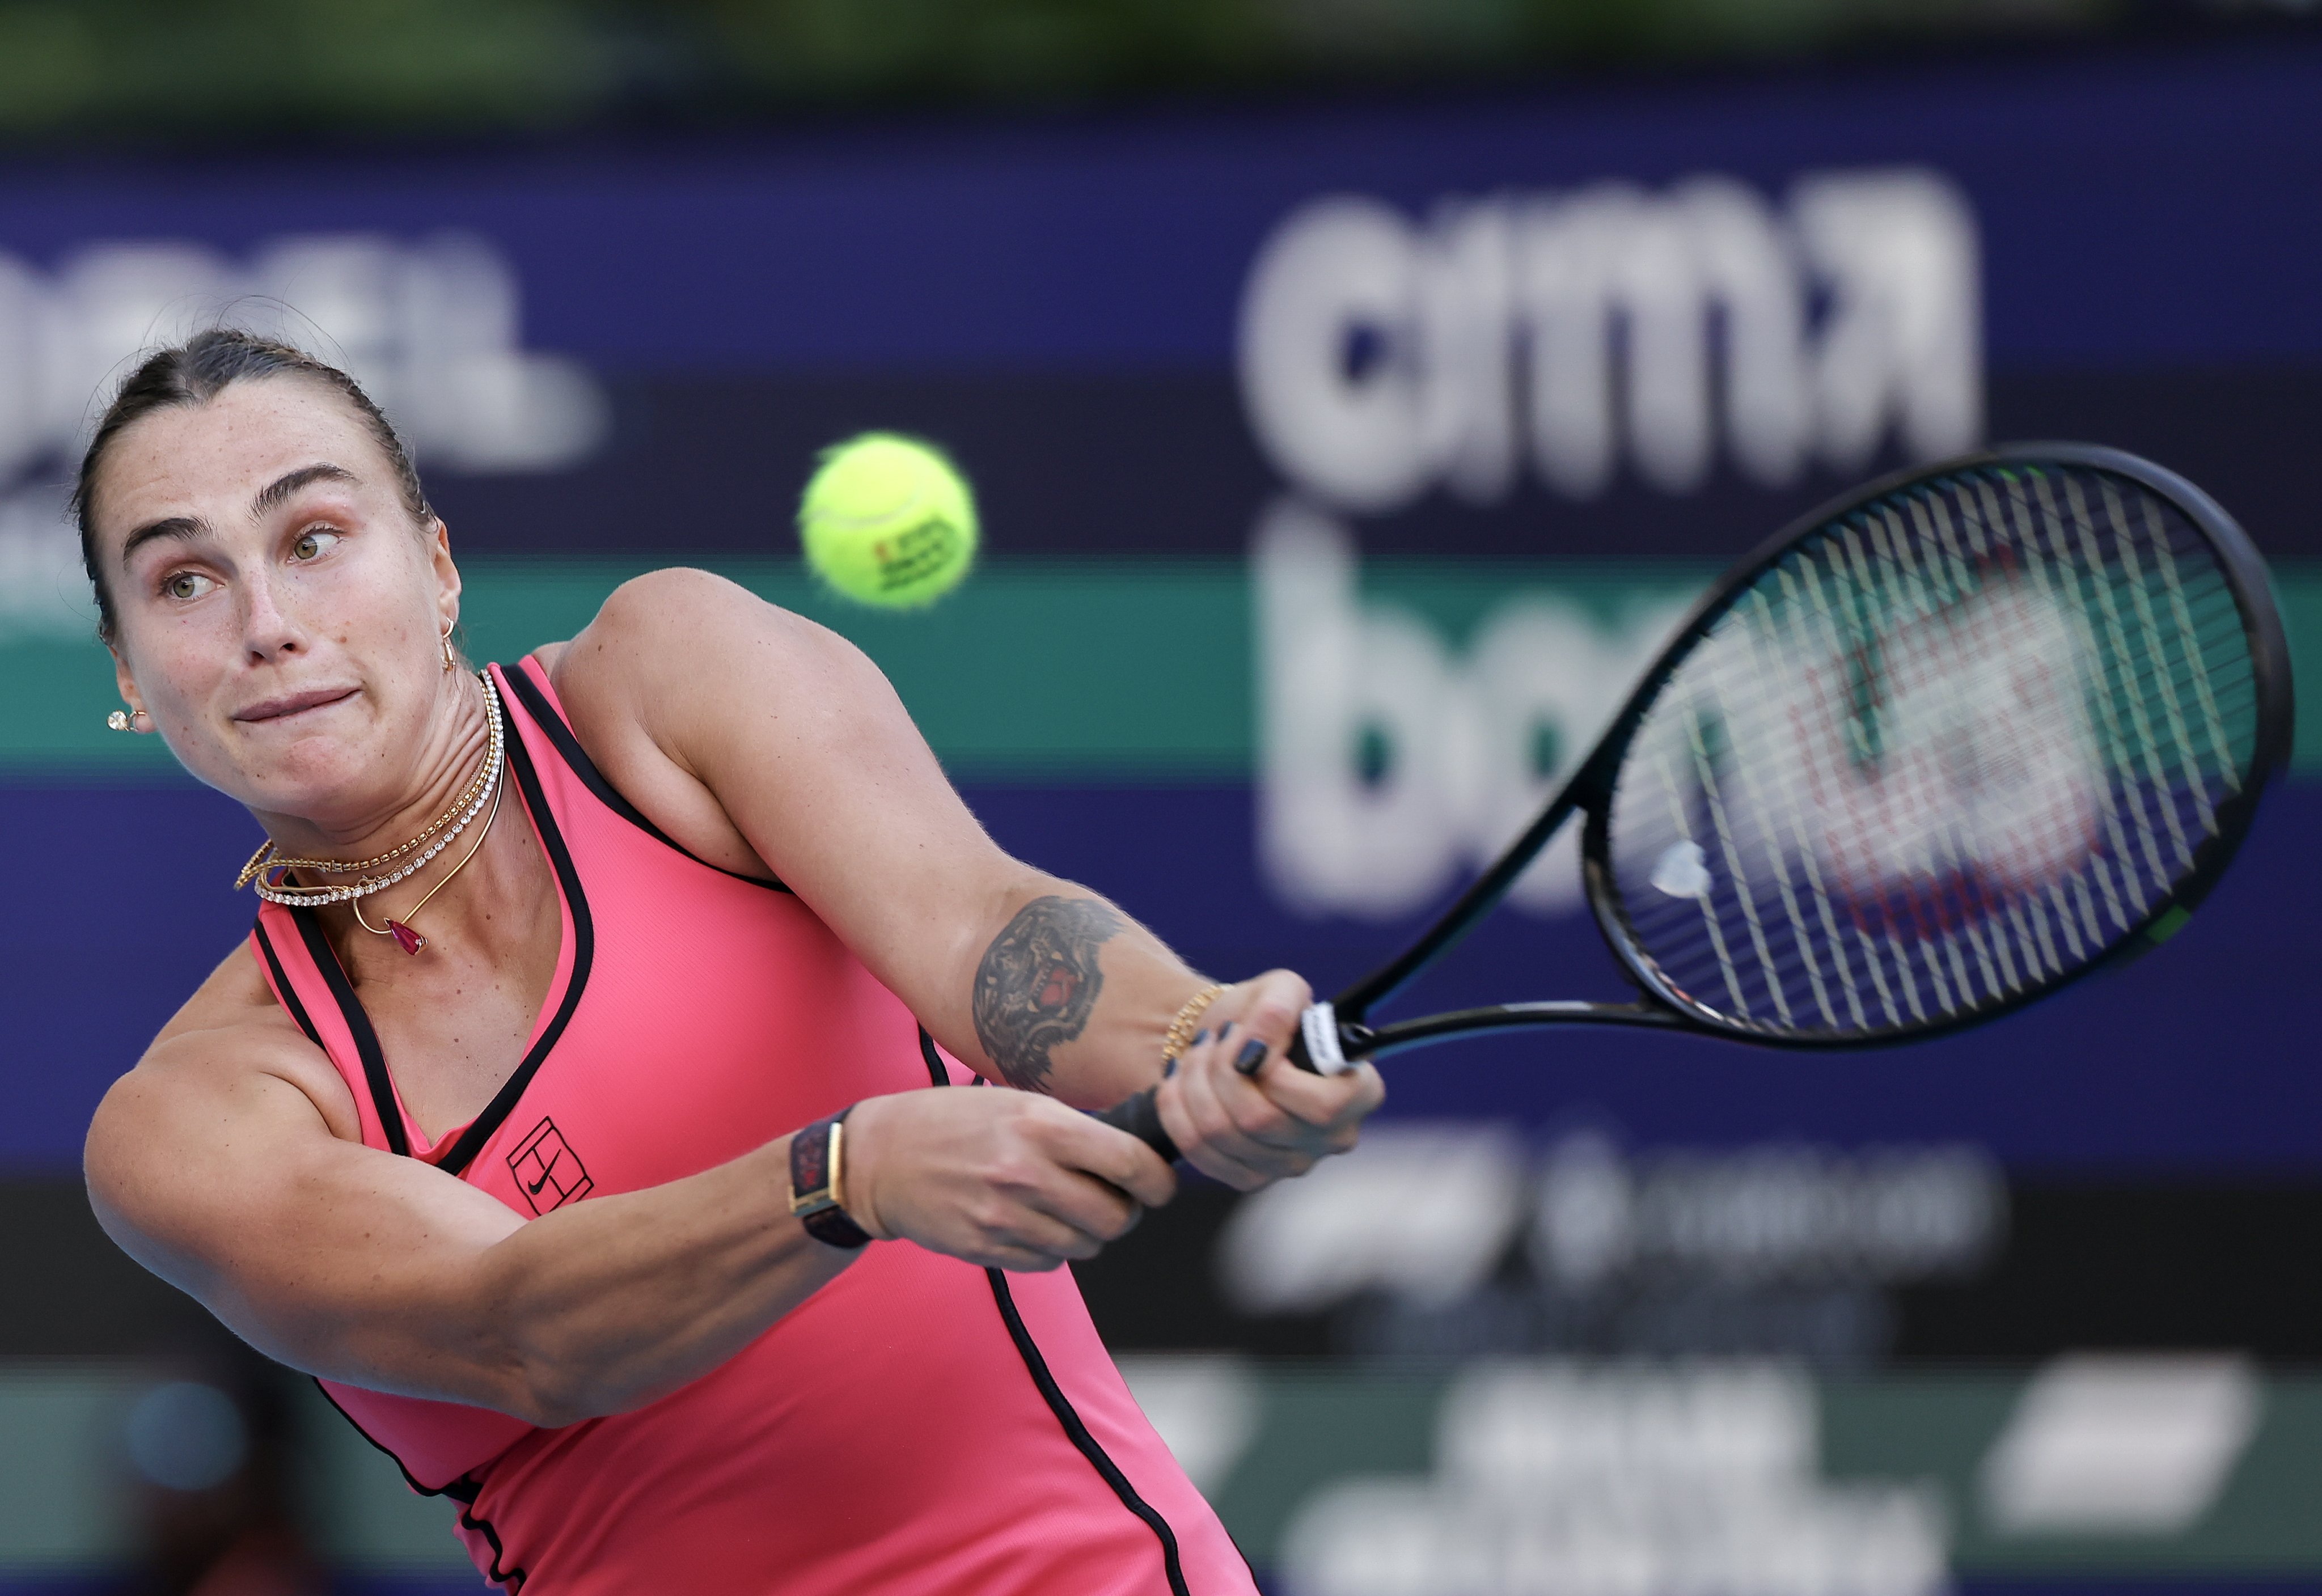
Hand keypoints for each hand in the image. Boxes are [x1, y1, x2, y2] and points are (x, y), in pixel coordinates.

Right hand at [842, 1088, 1175, 1271]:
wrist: (881, 1157)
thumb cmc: (954, 1121)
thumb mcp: (1017, 1102)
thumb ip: (1074, 1129)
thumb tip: (1135, 1157)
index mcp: (1041, 1125)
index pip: (1131, 1163)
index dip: (1159, 1181)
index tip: (1160, 1184)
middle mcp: (1026, 1172)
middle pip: (1115, 1217)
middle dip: (1124, 1212)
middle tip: (1114, 1200)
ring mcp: (1004, 1217)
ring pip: (1085, 1245)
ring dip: (1087, 1232)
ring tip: (1066, 1209)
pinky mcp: (986, 1249)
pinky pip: (1048, 1262)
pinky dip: (1053, 1248)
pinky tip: (1033, 1223)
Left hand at [1154, 969, 1385, 1190]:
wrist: (1230, 1042)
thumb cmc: (1264, 1016)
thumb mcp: (1280, 989)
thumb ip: (1278, 1009)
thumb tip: (1257, 1049)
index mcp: (1359, 1094)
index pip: (1323, 1107)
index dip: (1275, 1074)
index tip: (1249, 1039)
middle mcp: (1333, 1138)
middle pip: (1260, 1121)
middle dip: (1221, 1070)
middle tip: (1213, 1039)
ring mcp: (1291, 1165)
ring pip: (1223, 1135)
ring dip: (1195, 1083)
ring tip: (1195, 1052)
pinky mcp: (1250, 1178)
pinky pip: (1199, 1152)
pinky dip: (1178, 1110)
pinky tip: (1181, 1082)